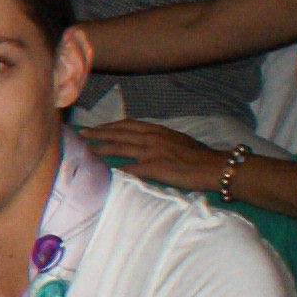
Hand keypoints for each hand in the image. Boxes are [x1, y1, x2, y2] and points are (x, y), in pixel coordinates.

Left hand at [79, 119, 228, 194]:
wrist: (214, 166)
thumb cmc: (198, 155)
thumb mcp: (176, 139)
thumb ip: (158, 139)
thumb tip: (144, 141)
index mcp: (157, 130)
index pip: (127, 124)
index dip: (109, 125)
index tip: (97, 127)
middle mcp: (151, 137)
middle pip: (118, 133)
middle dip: (98, 133)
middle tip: (82, 134)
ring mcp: (152, 152)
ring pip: (119, 147)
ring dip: (101, 148)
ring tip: (87, 150)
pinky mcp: (154, 167)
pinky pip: (130, 168)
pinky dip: (116, 169)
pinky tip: (105, 172)